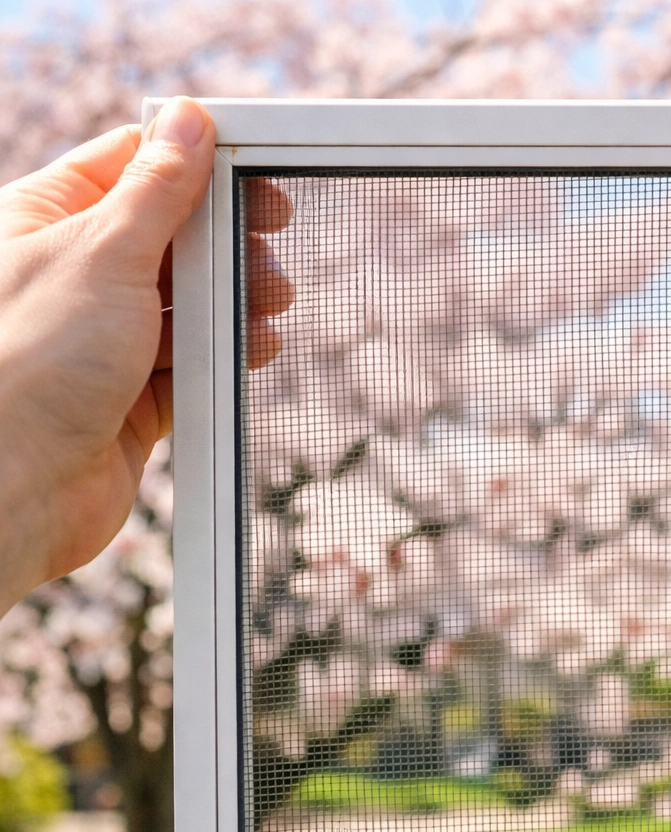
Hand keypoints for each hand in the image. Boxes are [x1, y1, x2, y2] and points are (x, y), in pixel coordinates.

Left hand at [0, 97, 292, 612]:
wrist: (13, 493)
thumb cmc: (27, 369)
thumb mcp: (104, 254)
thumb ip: (158, 189)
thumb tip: (190, 121)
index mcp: (42, 220)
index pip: (128, 165)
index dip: (193, 161)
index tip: (251, 171)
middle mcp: (71, 274)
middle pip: (170, 233)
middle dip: (225, 240)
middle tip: (267, 241)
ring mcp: (103, 337)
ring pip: (190, 299)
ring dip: (235, 299)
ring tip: (268, 302)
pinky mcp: (133, 394)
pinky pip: (195, 359)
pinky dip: (229, 351)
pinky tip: (253, 346)